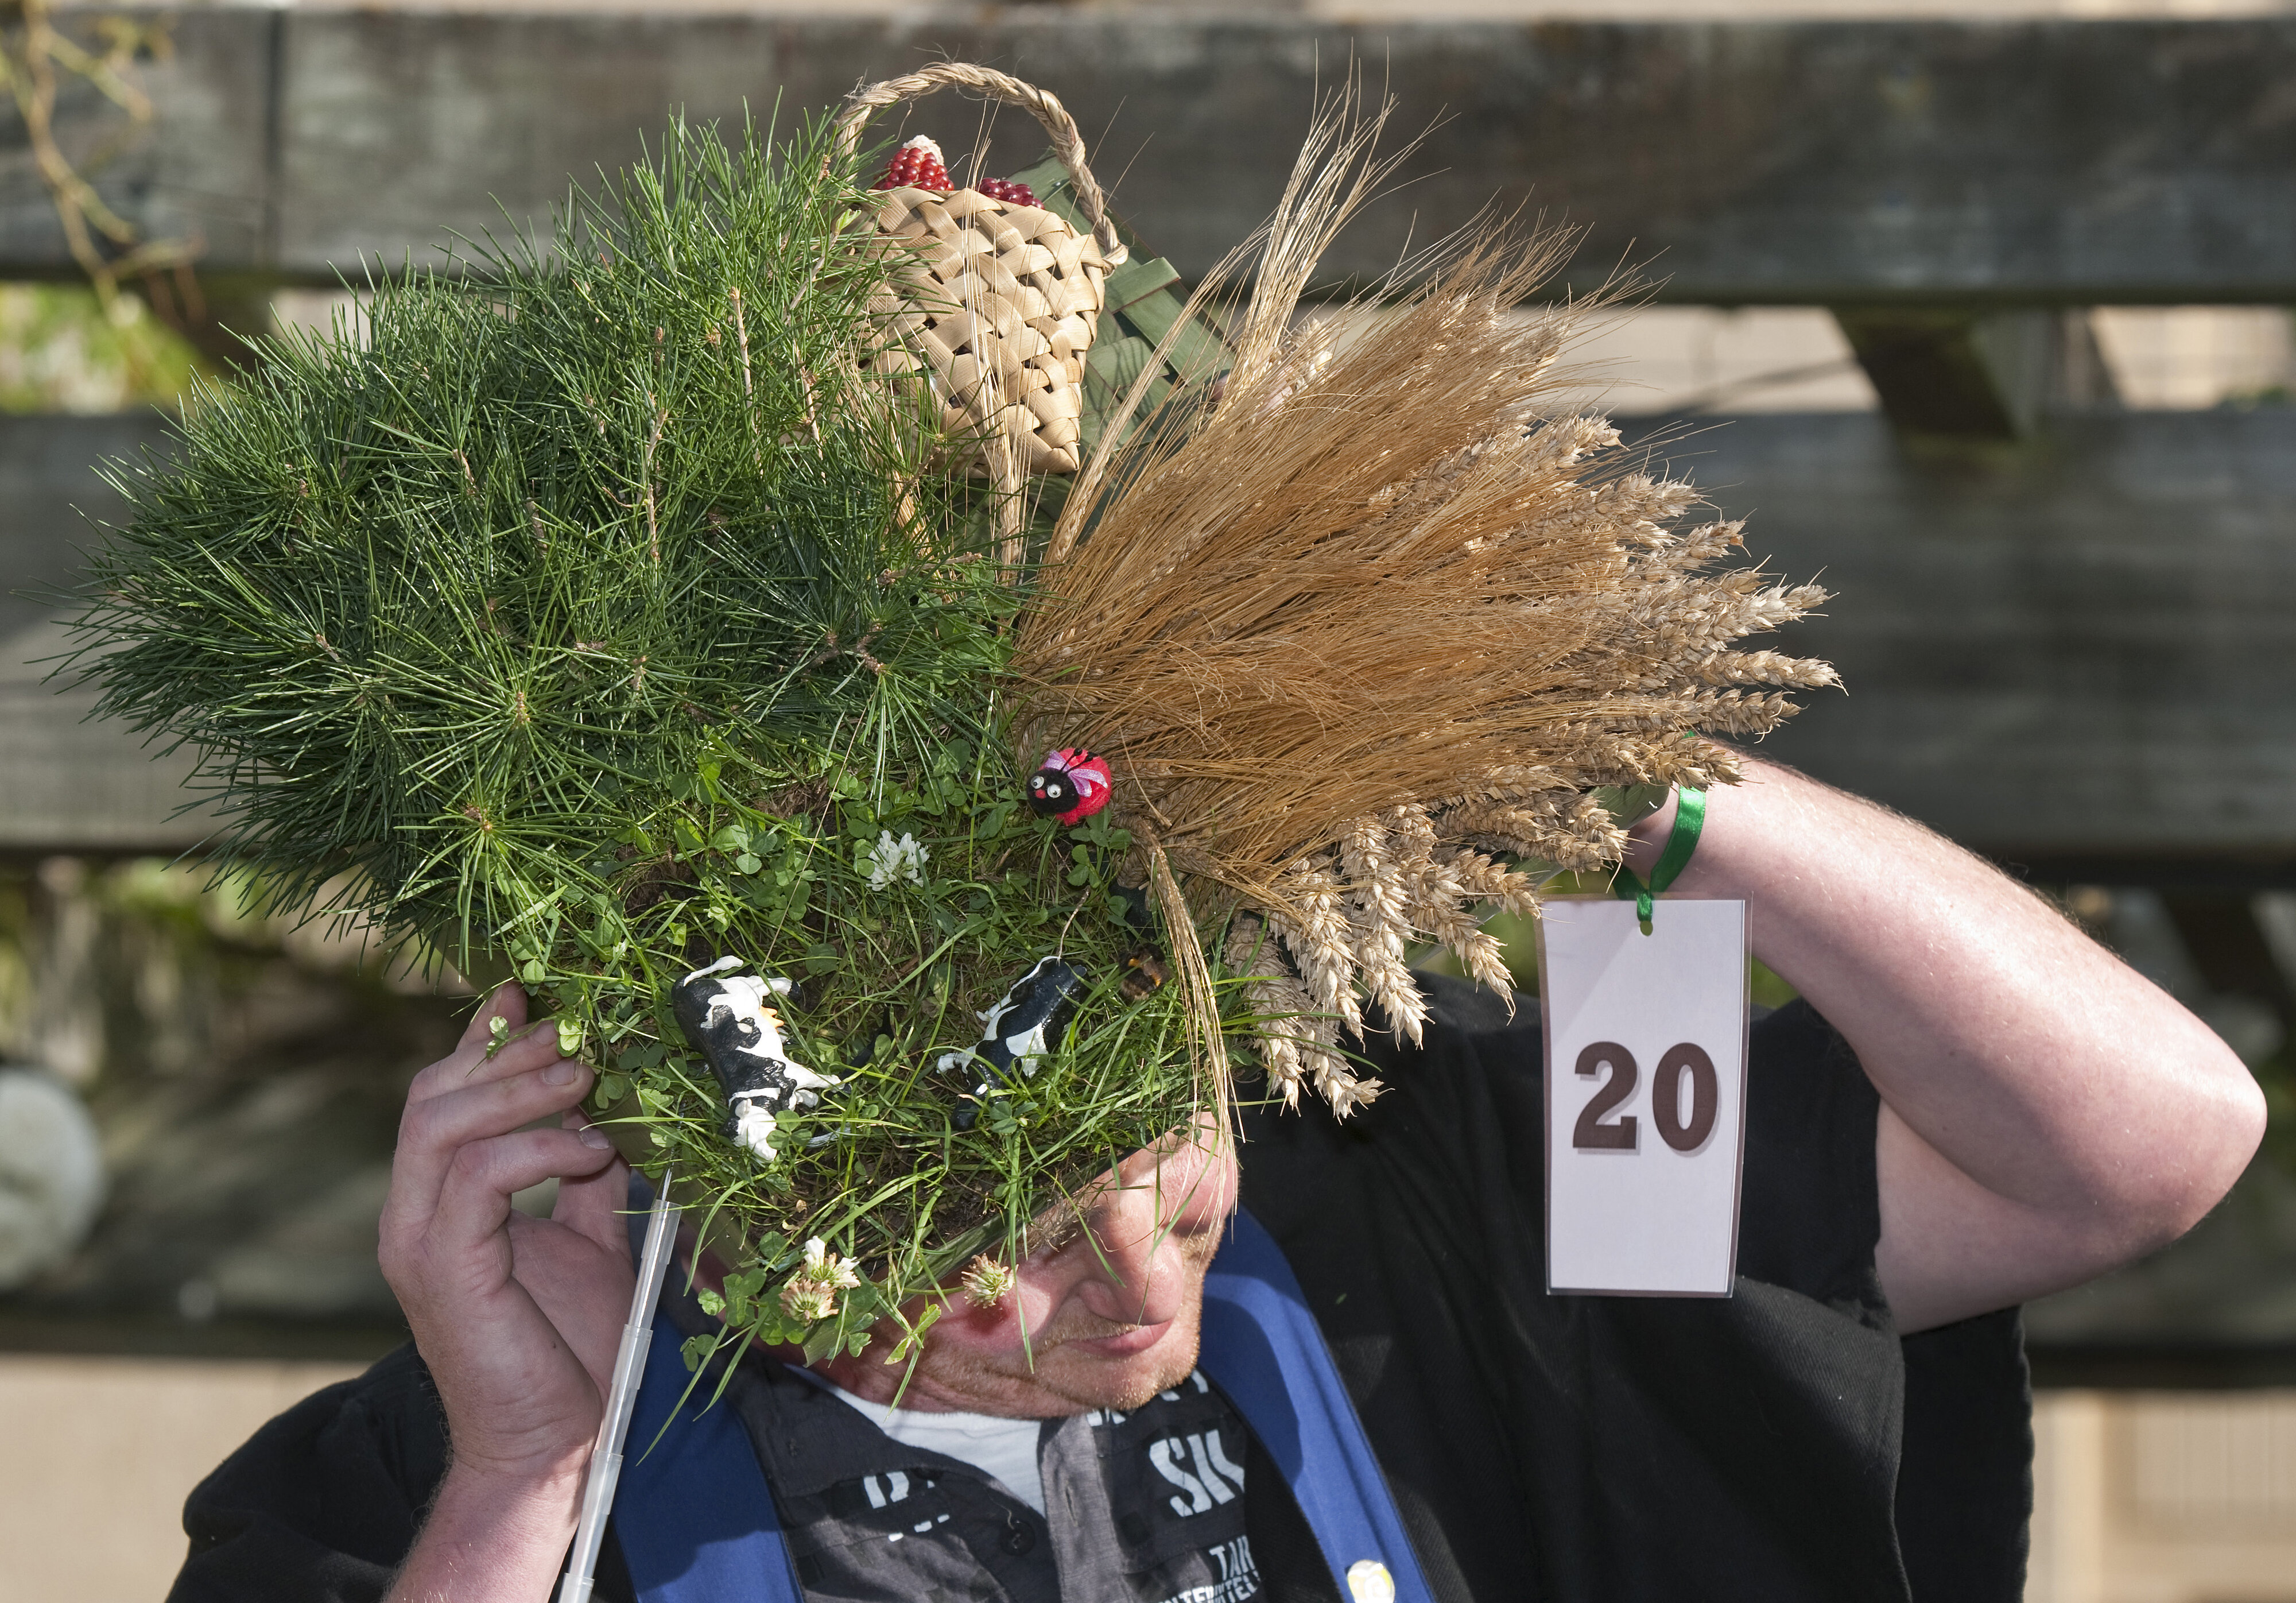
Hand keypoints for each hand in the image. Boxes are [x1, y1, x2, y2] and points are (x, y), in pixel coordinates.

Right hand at [379, 983, 635, 1486]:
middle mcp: (414, 1213)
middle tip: (576, 1029)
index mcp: (441, 1201)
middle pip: (432, 1095)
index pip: (443, 1094)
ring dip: (522, 1089)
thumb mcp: (589, 1237)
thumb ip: (582, 1176)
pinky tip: (590, 1151)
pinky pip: (476, 1179)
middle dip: (505, 1051)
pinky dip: (537, 1150)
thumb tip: (608, 1111)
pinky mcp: (441, 1269)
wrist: (557, 1441)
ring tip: (587, 1076)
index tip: (529, 989)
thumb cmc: (571, 1348)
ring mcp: (418, 1240)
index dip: (482, 1038)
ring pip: (442, 1124)